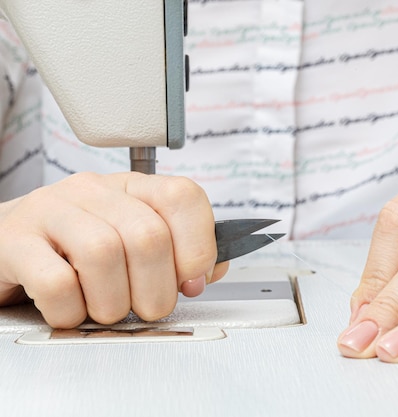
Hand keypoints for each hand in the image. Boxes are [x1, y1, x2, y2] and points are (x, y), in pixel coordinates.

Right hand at [0, 172, 227, 327]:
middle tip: (147, 307)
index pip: (183, 196)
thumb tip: (210, 271)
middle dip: (157, 289)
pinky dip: (71, 310)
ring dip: (114, 302)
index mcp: (130, 188)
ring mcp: (50, 210)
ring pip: (104, 254)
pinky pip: (56, 282)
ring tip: (106, 310)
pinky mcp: (14, 241)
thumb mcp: (130, 243)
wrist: (5, 248)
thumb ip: (177, 254)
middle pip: (148, 235)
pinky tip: (70, 310)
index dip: (198, 246)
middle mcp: (92, 191)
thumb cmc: (75, 251)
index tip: (193, 280)